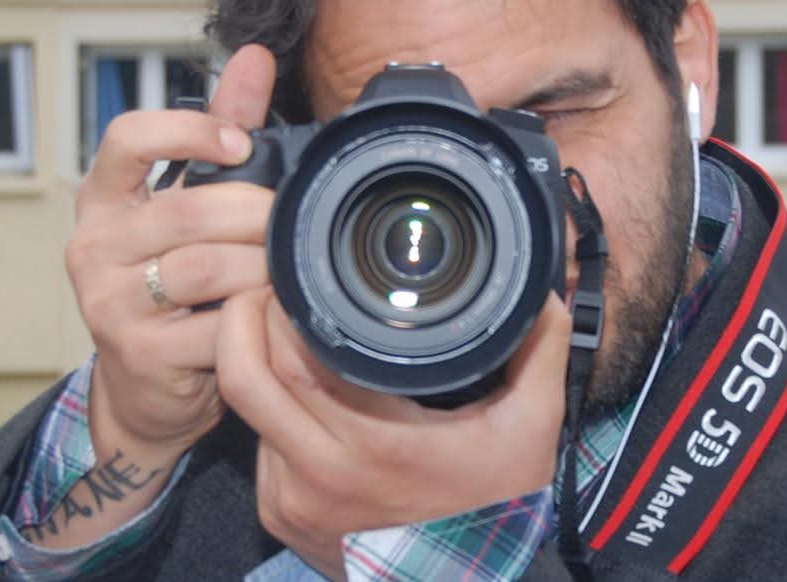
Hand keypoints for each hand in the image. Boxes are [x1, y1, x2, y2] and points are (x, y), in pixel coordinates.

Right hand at [64, 45, 274, 499]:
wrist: (147, 378)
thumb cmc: (173, 276)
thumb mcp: (187, 200)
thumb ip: (220, 129)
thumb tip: (254, 57)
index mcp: (105, 197)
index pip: (127, 140)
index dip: (189, 131)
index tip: (241, 142)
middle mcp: (95, 245)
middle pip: (188, 210)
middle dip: (257, 213)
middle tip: (293, 221)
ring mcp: (109, 302)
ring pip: (206, 268)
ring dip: (263, 265)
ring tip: (287, 265)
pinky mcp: (139, 353)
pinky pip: (216, 328)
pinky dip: (258, 316)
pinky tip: (275, 310)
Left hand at [218, 288, 570, 580]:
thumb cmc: (493, 508)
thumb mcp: (532, 429)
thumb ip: (538, 351)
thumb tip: (540, 293)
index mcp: (376, 443)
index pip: (291, 360)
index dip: (281, 307)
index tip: (298, 273)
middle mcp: (319, 474)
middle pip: (245, 377)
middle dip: (245, 316)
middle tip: (272, 283)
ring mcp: (291, 498)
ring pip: (247, 407)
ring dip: (256, 357)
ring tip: (285, 323)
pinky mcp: (278, 512)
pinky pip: (258, 440)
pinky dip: (270, 403)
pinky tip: (300, 385)